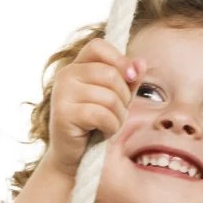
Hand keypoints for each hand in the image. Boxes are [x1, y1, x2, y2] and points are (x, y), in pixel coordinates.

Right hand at [46, 38, 140, 174]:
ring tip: (108, 125)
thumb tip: (141, 62)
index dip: (119, 60)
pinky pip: (101, 114)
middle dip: (123, 97)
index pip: (98, 46)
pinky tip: (102, 132)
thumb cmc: (96, 124)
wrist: (74, 156)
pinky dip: (110, 127)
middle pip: (110, 74)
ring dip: (118, 116)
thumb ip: (128, 79)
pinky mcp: (63, 114)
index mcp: (77, 66)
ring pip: (109, 96)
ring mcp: (61, 93)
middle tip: (116, 113)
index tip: (130, 78)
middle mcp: (65, 75)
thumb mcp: (117, 98)